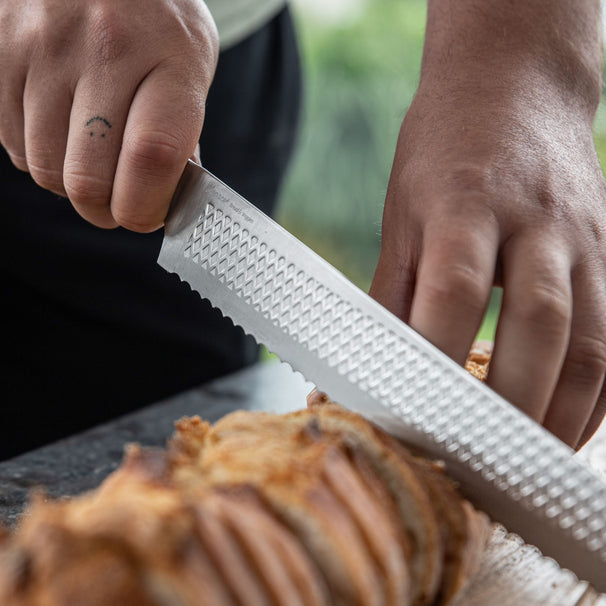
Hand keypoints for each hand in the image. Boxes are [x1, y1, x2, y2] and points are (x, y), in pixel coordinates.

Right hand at [0, 0, 217, 230]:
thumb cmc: (154, 19)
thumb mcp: (190, 64)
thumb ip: (181, 133)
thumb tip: (163, 200)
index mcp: (171, 57)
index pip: (153, 155)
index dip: (144, 207)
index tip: (144, 217)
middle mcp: (105, 48)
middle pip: (88, 177)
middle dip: (102, 210)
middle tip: (115, 207)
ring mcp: (45, 46)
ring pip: (44, 167)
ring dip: (69, 183)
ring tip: (90, 161)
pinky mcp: (0, 48)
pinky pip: (11, 140)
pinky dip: (38, 153)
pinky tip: (61, 131)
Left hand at [370, 0, 605, 447]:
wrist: (515, 86)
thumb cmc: (445, 151)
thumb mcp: (403, 213)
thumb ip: (393, 293)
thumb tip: (367, 365)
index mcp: (466, 204)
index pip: (453, 292)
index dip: (434, 360)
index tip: (413, 416)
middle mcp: (536, 221)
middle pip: (537, 322)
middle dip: (510, 403)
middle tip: (479, 460)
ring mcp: (586, 236)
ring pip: (592, 338)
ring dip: (562, 411)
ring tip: (527, 461)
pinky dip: (600, 393)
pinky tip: (571, 427)